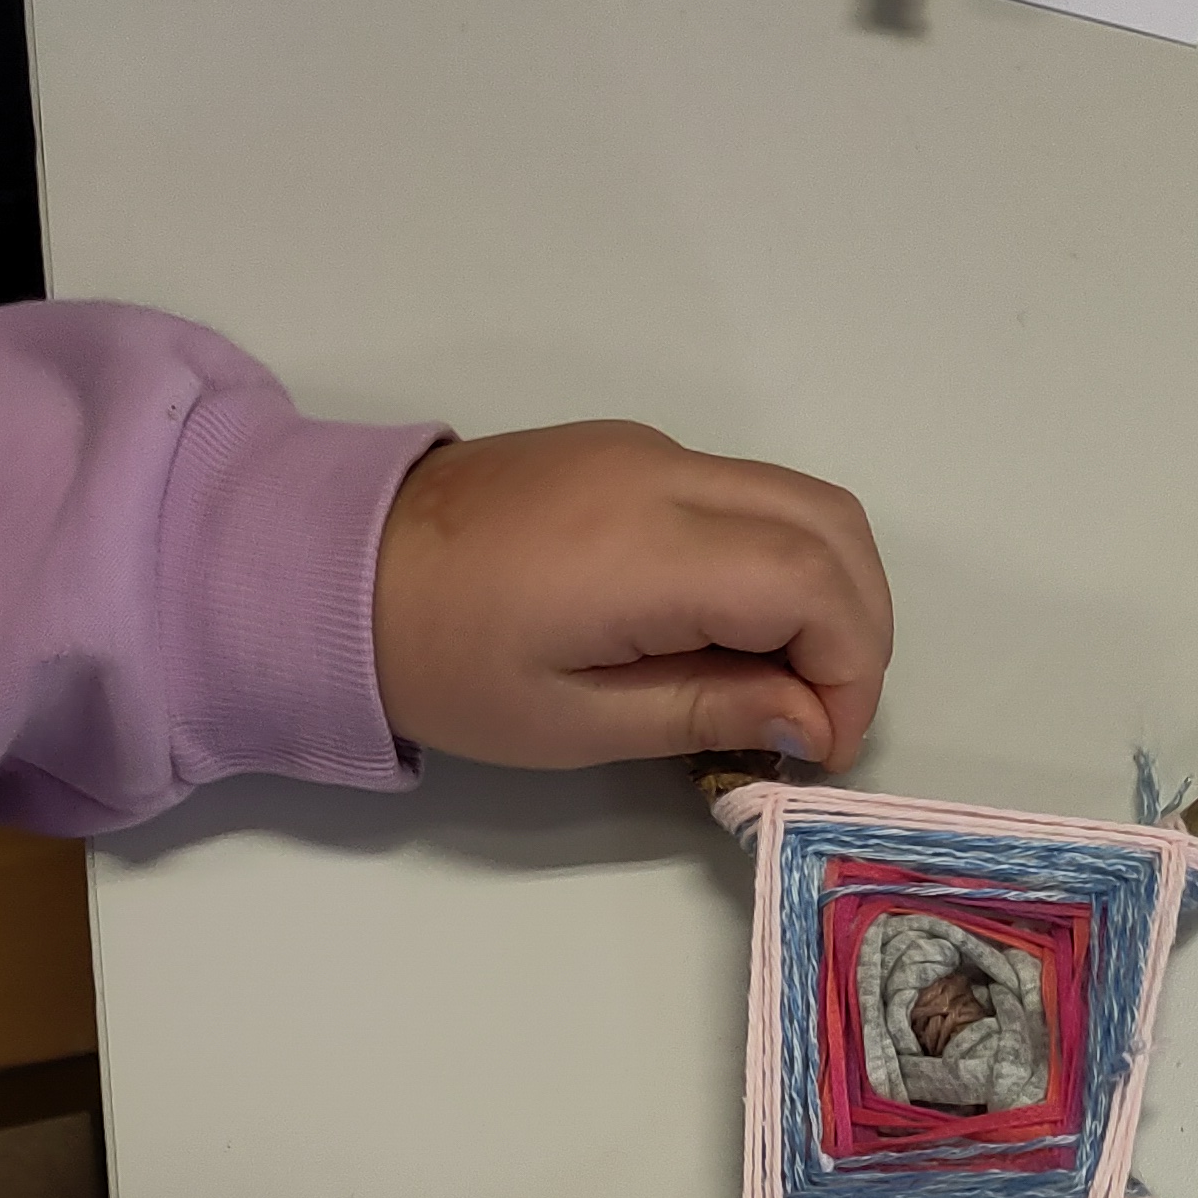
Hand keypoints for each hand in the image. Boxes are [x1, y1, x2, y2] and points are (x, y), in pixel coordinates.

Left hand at [373, 420, 891, 770]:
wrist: (336, 565)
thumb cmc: (447, 663)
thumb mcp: (577, 721)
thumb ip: (709, 710)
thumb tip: (811, 719)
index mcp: (650, 547)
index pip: (817, 585)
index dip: (850, 672)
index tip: (819, 745)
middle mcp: (666, 475)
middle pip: (835, 527)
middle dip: (860, 631)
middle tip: (821, 717)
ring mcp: (651, 451)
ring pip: (805, 502)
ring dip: (829, 594)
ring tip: (785, 682)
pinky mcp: (633, 453)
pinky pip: (750, 496)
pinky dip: (782, 564)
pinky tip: (735, 635)